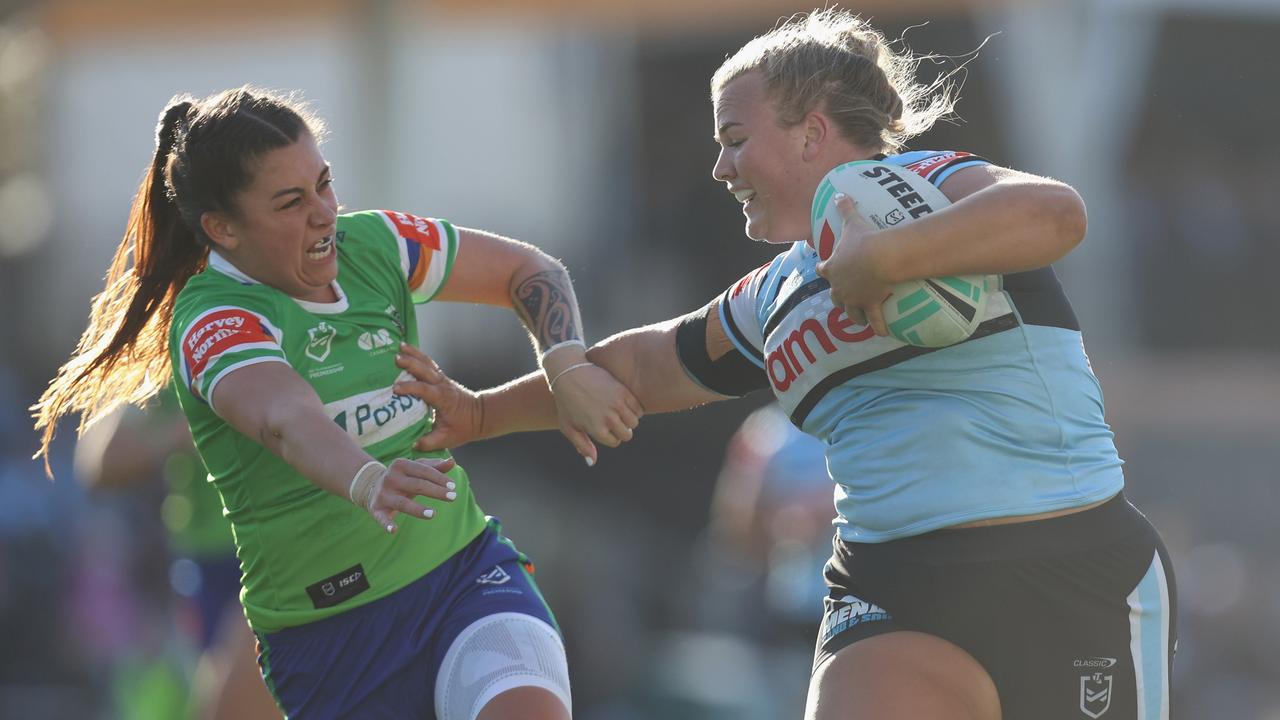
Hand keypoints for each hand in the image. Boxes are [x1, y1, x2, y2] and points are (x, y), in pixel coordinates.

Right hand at [353, 456, 457, 532]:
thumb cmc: (403, 477)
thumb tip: (452, 462)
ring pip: (402, 503)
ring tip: (433, 514)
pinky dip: (386, 524)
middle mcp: (390, 478)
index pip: (424, 471)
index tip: (453, 487)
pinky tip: (394, 530)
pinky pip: (381, 518)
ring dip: (417, 509)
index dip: (439, 478)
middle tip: (453, 497)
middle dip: (436, 491)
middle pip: (417, 485)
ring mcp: (383, 494)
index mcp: (401, 464)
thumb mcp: (416, 469)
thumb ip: (434, 466)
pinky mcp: (376, 509)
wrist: (371, 485)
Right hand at [393, 345, 483, 451]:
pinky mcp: (441, 378)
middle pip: (426, 371)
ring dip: (414, 354)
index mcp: (443, 399)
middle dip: (411, 363)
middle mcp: (442, 386)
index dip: (411, 388)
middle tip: (396, 358)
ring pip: (427, 363)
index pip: (425, 391)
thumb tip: (414, 444)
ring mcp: (442, 380)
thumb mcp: (448, 438)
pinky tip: (408, 349)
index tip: (395, 388)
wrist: (480, 416)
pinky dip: (419, 355)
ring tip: (400, 345)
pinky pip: (429, 364)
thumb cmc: (464, 427)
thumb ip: (431, 442)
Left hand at [548, 363, 644, 465]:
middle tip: (612, 420)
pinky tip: (624, 405)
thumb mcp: (568, 427)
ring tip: (618, 412)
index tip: (603, 427)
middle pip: (627, 434)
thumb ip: (582, 446)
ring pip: (635, 422)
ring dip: (628, 419)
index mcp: (597, 430)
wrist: (569, 373)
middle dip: (621, 430)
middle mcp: (609, 419)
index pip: (615, 442)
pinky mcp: (624, 392)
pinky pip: (639, 408)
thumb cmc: (566, 402)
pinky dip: (635, 409)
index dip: (610, 436)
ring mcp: (618, 405)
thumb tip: (592, 462)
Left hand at [815, 193, 894, 336]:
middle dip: (838, 297)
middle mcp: (840, 287)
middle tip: (843, 299)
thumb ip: (845, 208)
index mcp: (833, 268)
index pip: (824, 270)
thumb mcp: (852, 222)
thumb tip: (839, 192)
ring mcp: (854, 299)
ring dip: (854, 315)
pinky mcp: (870, 305)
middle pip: (835, 296)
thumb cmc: (863, 240)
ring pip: (851, 312)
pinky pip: (875, 321)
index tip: (825, 269)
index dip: (824, 269)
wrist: (877, 258)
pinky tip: (882, 334)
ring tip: (858, 319)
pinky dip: (879, 327)